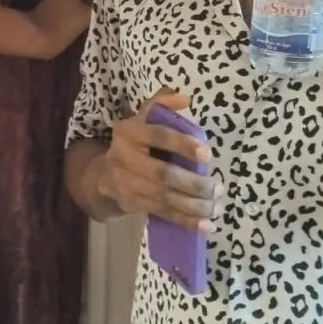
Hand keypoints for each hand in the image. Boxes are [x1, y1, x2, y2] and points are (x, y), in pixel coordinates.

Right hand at [97, 91, 216, 230]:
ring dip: (194, 205)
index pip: (157, 136)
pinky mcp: (131, 204)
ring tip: (216, 206)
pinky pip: (162, 214)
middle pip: (162, 174)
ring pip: (164, 198)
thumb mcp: (143, 119)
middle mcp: (122, 157)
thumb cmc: (135, 142)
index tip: (207, 154)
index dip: (182, 144)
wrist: (105, 174)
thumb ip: (162, 104)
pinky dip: (185, 221)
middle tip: (217, 186)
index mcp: (128, 131)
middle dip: (194, 183)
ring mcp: (125, 183)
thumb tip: (185, 98)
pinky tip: (206, 225)